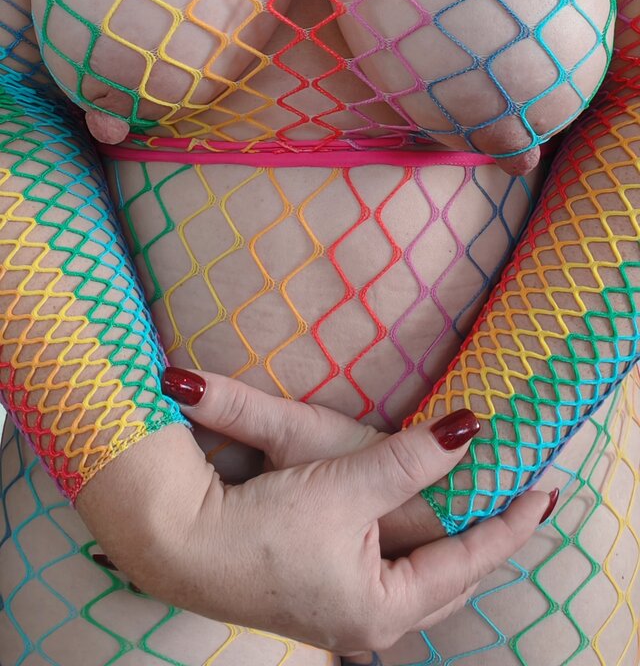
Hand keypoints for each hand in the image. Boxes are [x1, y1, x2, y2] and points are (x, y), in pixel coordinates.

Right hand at [141, 366, 554, 653]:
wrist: (179, 543)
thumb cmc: (260, 520)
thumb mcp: (345, 482)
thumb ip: (412, 458)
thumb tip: (471, 431)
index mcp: (383, 606)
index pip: (470, 560)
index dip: (510, 523)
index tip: (543, 491)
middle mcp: (370, 622)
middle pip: (452, 581)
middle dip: (490, 541)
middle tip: (522, 502)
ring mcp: (346, 614)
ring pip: (425, 583)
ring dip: (456, 548)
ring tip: (484, 514)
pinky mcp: (326, 596)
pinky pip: (397, 579)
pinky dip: (421, 552)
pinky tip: (424, 532)